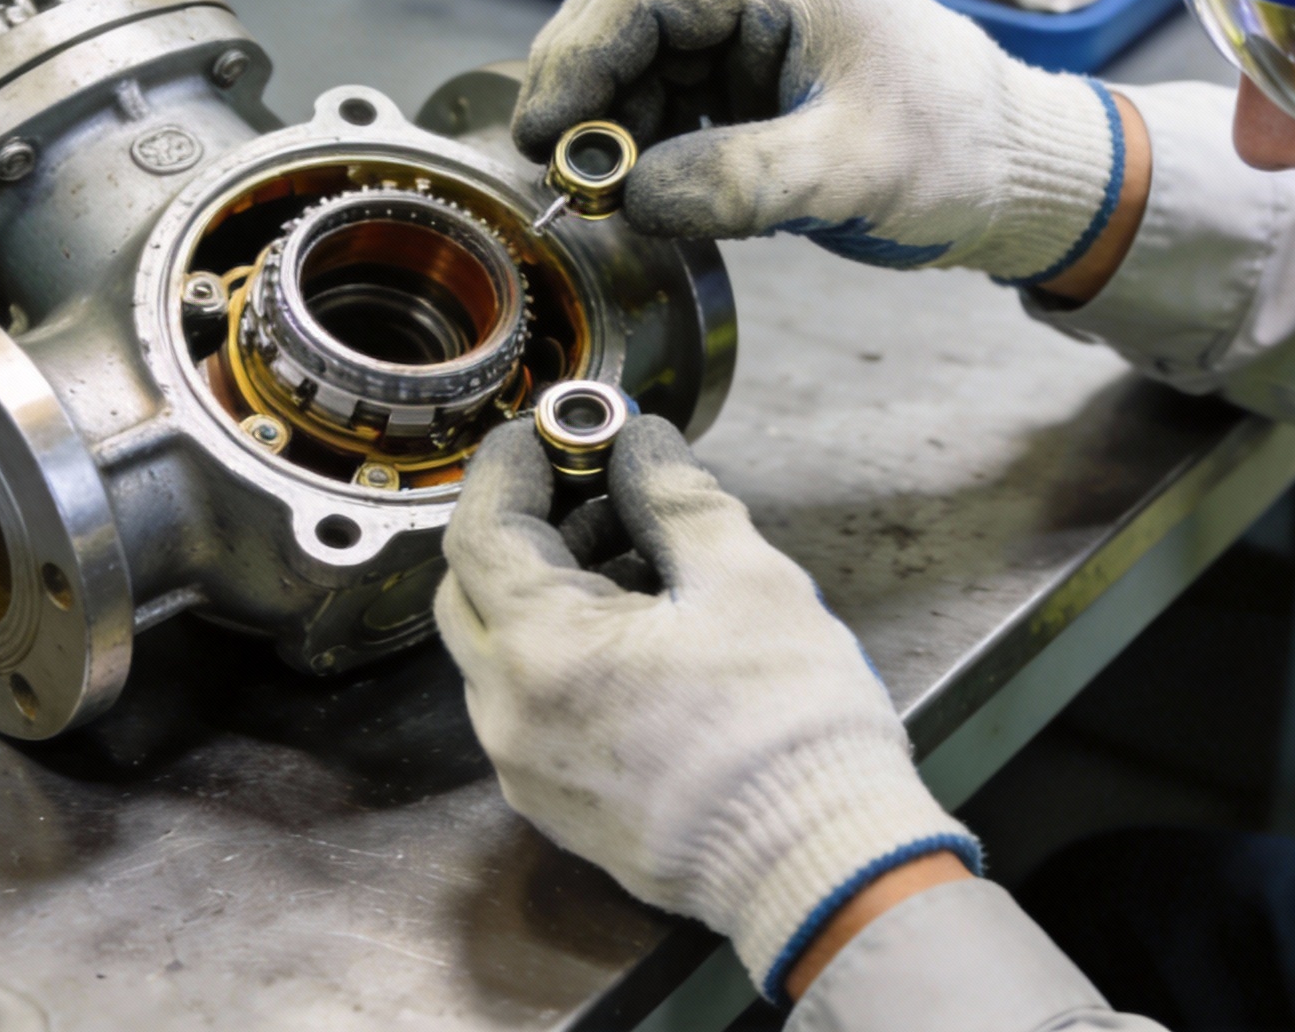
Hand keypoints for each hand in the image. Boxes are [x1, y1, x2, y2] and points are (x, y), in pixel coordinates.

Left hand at [435, 416, 979, 1000]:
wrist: (821, 865)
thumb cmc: (788, 733)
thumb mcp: (742, 579)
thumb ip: (674, 496)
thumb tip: (641, 446)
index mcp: (540, 652)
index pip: (481, 529)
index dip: (511, 465)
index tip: (551, 430)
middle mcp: (510, 716)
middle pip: (473, 589)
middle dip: (527, 525)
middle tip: (595, 484)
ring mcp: (528, 767)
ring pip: (502, 651)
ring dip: (549, 589)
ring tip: (637, 554)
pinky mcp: (558, 802)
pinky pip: (531, 704)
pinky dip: (564, 651)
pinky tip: (639, 629)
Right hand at [516, 0, 1123, 283]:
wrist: (1019, 172)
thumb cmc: (960, 151)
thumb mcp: (851, 172)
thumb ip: (737, 181)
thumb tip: (631, 199)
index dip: (573, 63)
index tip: (542, 137)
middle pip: (621, 20)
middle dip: (579, 95)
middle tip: (557, 173)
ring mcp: (751, 31)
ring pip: (635, 62)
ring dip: (606, 126)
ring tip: (602, 192)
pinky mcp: (751, 79)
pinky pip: (667, 98)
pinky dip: (640, 143)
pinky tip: (639, 190)